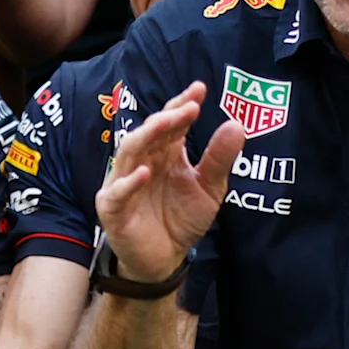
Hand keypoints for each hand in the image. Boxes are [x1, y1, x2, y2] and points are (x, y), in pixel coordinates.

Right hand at [92, 84, 242, 279]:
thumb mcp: (209, 188)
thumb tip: (236, 124)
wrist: (166, 259)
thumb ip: (219, 159)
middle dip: (167, 117)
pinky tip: (145, 173)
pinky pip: (118, 192)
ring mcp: (123, 183)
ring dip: (147, 135)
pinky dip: (129, 182)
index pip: (169, 123)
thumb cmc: (181, 219)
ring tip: (167, 123)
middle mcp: (141, 162)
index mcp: (163, 153)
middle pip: (149, 132)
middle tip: (188, 107)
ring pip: (129, 152)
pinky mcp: (112, 208)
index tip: (200, 89)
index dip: (181, 105)